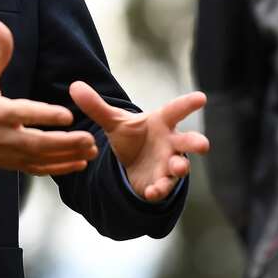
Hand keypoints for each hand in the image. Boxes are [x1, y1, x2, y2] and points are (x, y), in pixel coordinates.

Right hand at [0, 20, 98, 174]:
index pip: (24, 114)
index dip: (46, 116)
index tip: (68, 115)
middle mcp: (2, 136)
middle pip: (37, 143)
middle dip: (65, 143)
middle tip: (89, 138)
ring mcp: (6, 154)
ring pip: (40, 159)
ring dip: (67, 157)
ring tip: (91, 150)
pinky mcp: (8, 165)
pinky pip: (36, 170)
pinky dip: (57, 169)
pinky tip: (77, 163)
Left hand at [68, 82, 208, 201]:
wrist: (129, 164)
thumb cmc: (131, 137)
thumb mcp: (113, 122)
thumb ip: (96, 106)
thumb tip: (74, 86)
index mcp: (162, 123)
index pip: (176, 111)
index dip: (188, 104)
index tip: (201, 97)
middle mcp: (171, 143)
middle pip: (189, 141)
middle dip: (197, 142)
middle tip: (203, 144)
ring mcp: (169, 164)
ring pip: (181, 166)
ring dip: (180, 167)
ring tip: (177, 167)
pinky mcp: (162, 183)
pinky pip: (164, 187)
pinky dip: (160, 190)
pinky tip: (151, 191)